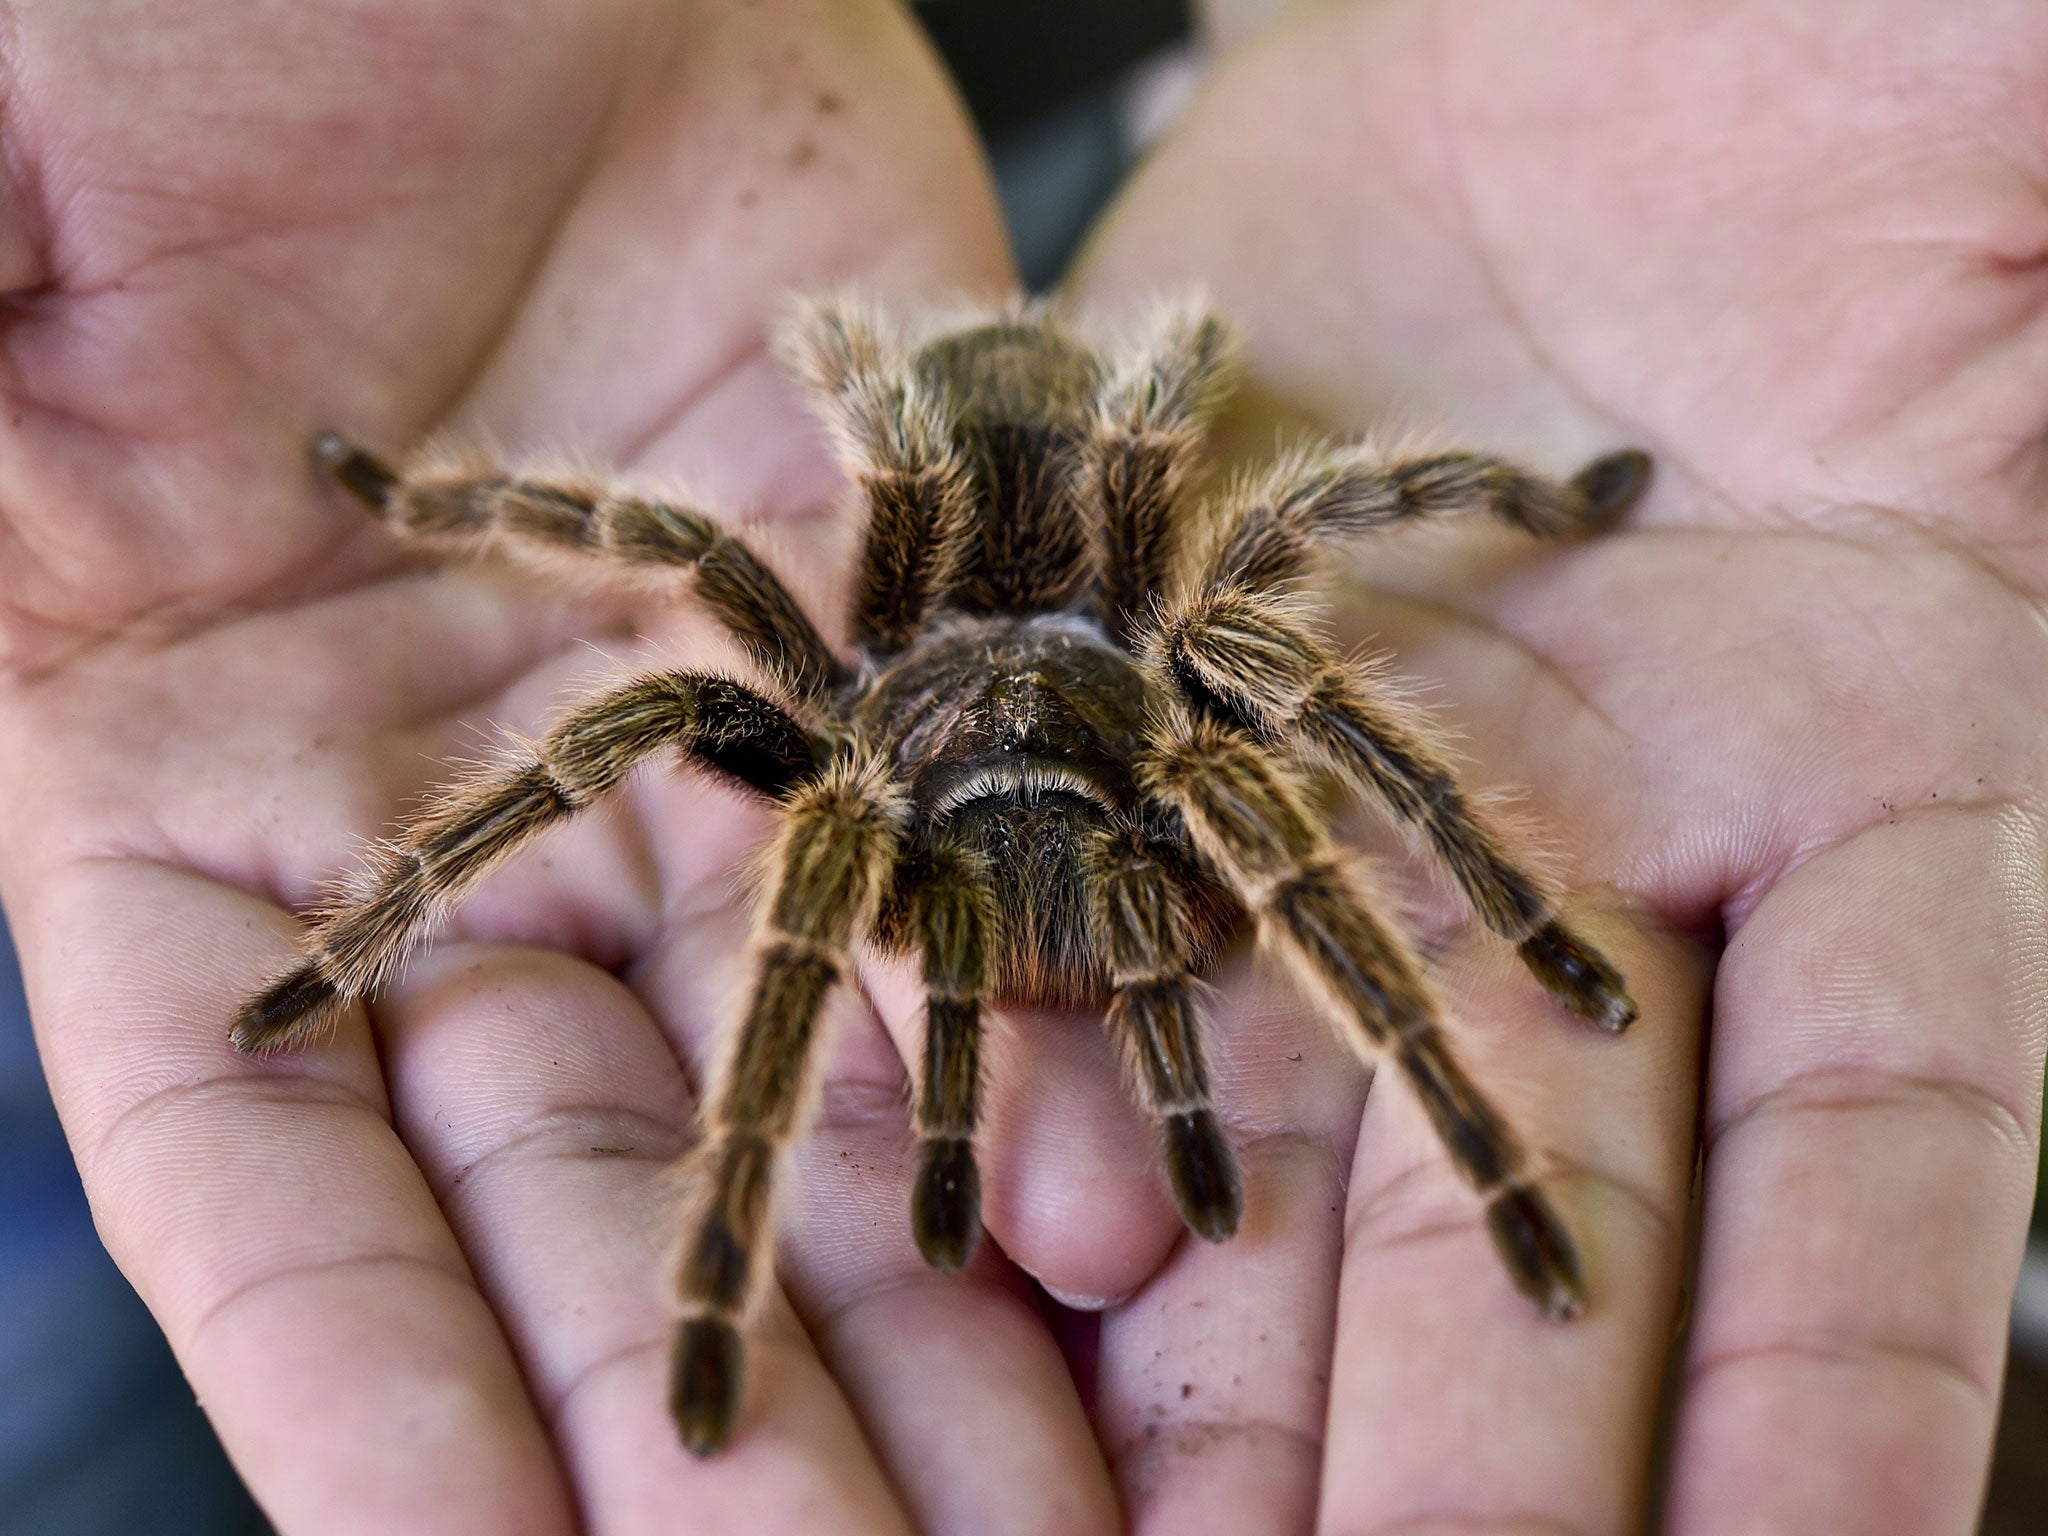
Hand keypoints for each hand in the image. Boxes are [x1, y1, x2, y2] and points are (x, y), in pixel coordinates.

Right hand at [0, 2, 1155, 1529]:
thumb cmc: (169, 26)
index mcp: (165, 790)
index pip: (280, 1208)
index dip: (384, 1429)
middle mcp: (455, 809)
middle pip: (594, 1196)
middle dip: (723, 1434)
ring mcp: (698, 722)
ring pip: (812, 1084)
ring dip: (918, 1310)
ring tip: (1046, 1516)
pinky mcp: (892, 609)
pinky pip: (970, 860)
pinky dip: (1035, 1034)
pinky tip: (1128, 1207)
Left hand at [1070, 1, 2047, 1529]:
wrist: (1577, 38)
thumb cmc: (1864, 75)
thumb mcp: (2022, 163)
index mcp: (1898, 755)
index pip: (1891, 1140)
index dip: (1851, 1379)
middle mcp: (1632, 839)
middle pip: (1556, 1212)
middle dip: (1490, 1450)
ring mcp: (1397, 786)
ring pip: (1321, 1120)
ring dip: (1257, 1348)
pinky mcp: (1203, 701)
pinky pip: (1137, 915)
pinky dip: (1089, 1065)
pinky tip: (1028, 1232)